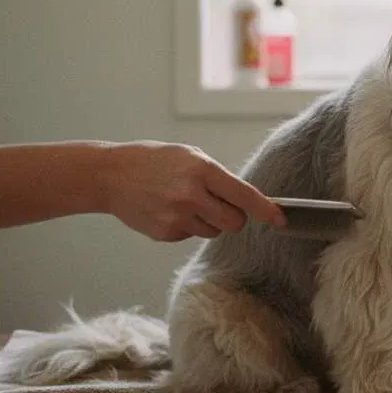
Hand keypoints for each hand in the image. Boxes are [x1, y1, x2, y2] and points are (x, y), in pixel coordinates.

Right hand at [100, 141, 286, 241]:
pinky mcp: (164, 233)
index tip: (281, 219)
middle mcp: (191, 196)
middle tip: (219, 204)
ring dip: (209, 221)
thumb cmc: (155, 161)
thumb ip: (218, 177)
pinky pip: (191, 236)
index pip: (244, 196)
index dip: (265, 210)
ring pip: (214, 232)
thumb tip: (247, 200)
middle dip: (234, 217)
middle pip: (234, 223)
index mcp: (202, 171)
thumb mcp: (190, 156)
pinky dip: (187, 226)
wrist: (110, 175)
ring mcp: (176, 217)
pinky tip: (169, 210)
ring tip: (186, 202)